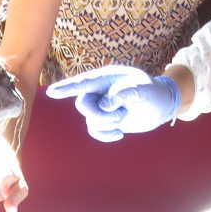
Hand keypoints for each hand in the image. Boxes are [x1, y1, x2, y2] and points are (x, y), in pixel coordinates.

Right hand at [46, 66, 179, 141]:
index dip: (67, 88)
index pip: (84, 82)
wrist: (159, 108)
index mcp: (108, 77)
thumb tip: (110, 101)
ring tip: (124, 119)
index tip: (51, 93)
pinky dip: (106, 135)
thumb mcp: (148, 93)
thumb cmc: (155, 95)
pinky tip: (120, 134)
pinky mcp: (103, 118)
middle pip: (83, 104)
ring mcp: (100, 103)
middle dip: (99, 115)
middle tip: (120, 116)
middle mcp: (100, 89)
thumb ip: (131, 93)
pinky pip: (94, 130)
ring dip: (107, 125)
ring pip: (90, 119)